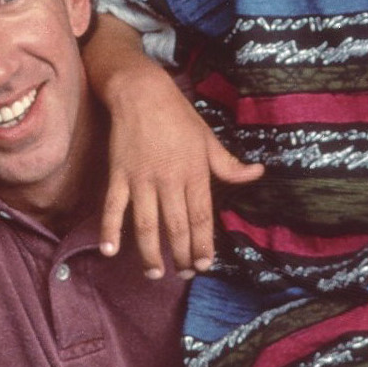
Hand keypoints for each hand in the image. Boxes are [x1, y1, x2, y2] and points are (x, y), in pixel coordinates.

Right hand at [95, 66, 263, 279]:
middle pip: (176, 227)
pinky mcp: (119, 175)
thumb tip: (257, 173)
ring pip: (146, 225)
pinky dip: (110, 230)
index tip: (205, 265)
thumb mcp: (207, 138)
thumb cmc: (177, 115)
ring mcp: (142, 179)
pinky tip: (110, 252)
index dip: (203, 244)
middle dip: (182, 255)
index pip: (201, 216)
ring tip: (155, 274)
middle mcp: (169, 179)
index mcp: (194, 172)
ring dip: (150, 253)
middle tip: (185, 275)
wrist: (141, 91)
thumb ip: (228, 164)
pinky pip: (113, 207)